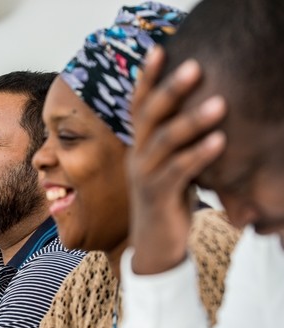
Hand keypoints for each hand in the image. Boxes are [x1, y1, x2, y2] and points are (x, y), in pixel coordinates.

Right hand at [127, 47, 226, 273]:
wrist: (154, 246)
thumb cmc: (168, 202)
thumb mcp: (170, 167)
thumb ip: (176, 144)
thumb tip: (201, 113)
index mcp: (139, 147)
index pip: (138, 107)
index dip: (146, 79)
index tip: (159, 50)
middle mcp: (137, 157)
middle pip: (148, 117)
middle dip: (170, 90)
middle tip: (196, 67)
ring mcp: (144, 177)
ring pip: (163, 142)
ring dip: (191, 121)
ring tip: (219, 104)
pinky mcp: (158, 196)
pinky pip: (178, 171)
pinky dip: (199, 154)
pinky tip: (220, 141)